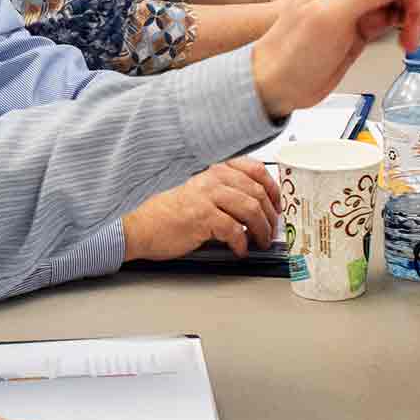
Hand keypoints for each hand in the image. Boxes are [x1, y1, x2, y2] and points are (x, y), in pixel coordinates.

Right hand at [124, 156, 279, 259]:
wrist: (141, 228)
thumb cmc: (167, 214)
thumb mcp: (199, 193)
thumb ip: (225, 193)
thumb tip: (256, 206)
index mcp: (213, 170)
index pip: (255, 169)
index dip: (273, 188)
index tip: (277, 204)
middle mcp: (212, 179)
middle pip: (257, 192)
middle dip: (271, 215)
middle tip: (272, 230)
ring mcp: (207, 197)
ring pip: (251, 209)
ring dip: (262, 230)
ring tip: (261, 242)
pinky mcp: (202, 217)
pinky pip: (234, 230)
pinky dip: (242, 244)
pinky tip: (240, 250)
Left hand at [250, 0, 419, 119]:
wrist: (281, 82)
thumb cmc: (291, 48)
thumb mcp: (331, 15)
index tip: (413, 1)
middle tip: (414, 24)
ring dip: (416, 15)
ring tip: (409, 37)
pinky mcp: (368, 20)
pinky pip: (401, 14)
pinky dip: (409, 26)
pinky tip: (404, 40)